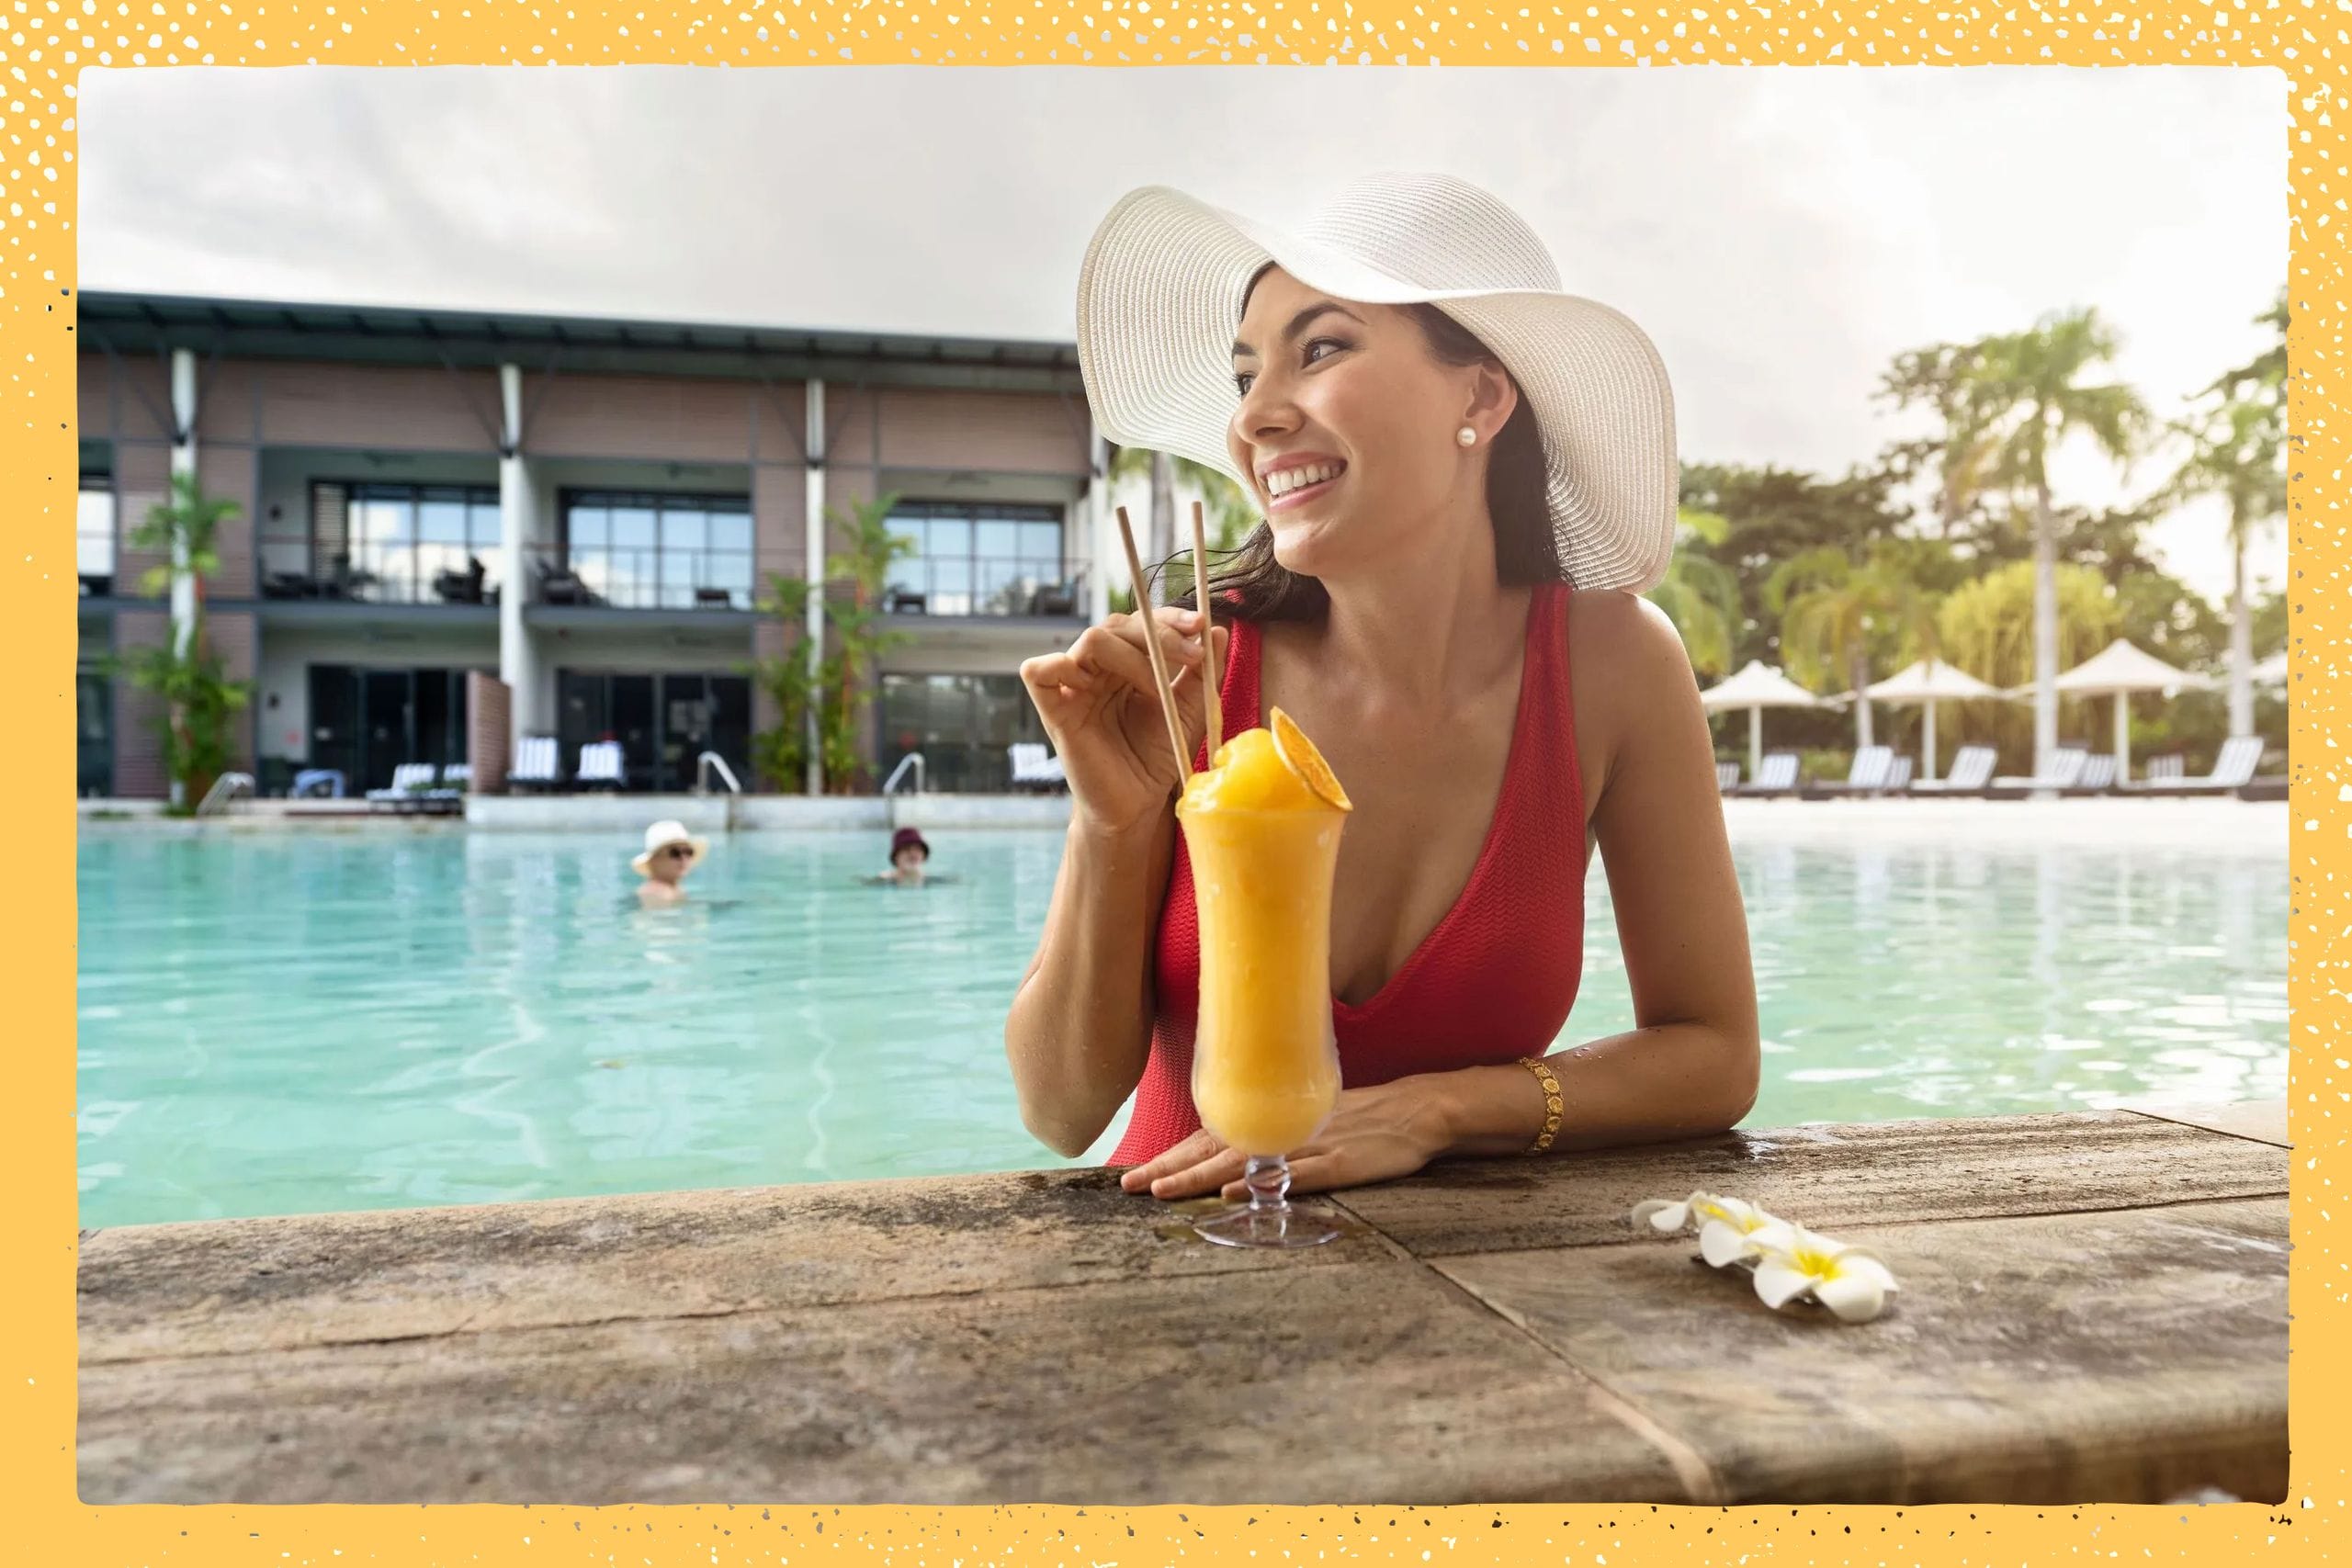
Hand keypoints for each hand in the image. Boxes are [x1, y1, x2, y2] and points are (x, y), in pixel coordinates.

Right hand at [1018, 607, 1229, 834]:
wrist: (1139, 805)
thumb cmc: (1157, 758)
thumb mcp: (1191, 710)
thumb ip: (1202, 672)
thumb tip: (1218, 629)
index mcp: (1126, 664)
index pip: (1140, 622)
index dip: (1169, 618)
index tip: (1200, 627)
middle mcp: (1098, 670)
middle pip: (1116, 624)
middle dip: (1159, 634)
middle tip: (1191, 657)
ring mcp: (1075, 687)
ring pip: (1090, 640)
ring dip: (1131, 655)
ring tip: (1157, 688)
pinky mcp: (1055, 711)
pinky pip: (1038, 671)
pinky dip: (1061, 665)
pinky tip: (1093, 686)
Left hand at [1116, 1078, 1454, 1200]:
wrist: (1415, 1112)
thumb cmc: (1360, 1119)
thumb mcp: (1308, 1118)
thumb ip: (1272, 1134)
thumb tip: (1229, 1157)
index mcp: (1271, 1118)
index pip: (1210, 1137)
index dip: (1172, 1156)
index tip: (1138, 1174)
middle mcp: (1281, 1129)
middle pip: (1215, 1149)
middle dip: (1170, 1169)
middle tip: (1130, 1186)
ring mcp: (1307, 1145)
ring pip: (1243, 1162)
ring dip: (1200, 1178)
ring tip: (1163, 1192)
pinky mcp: (1337, 1164)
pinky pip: (1293, 1176)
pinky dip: (1261, 1184)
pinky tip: (1233, 1194)